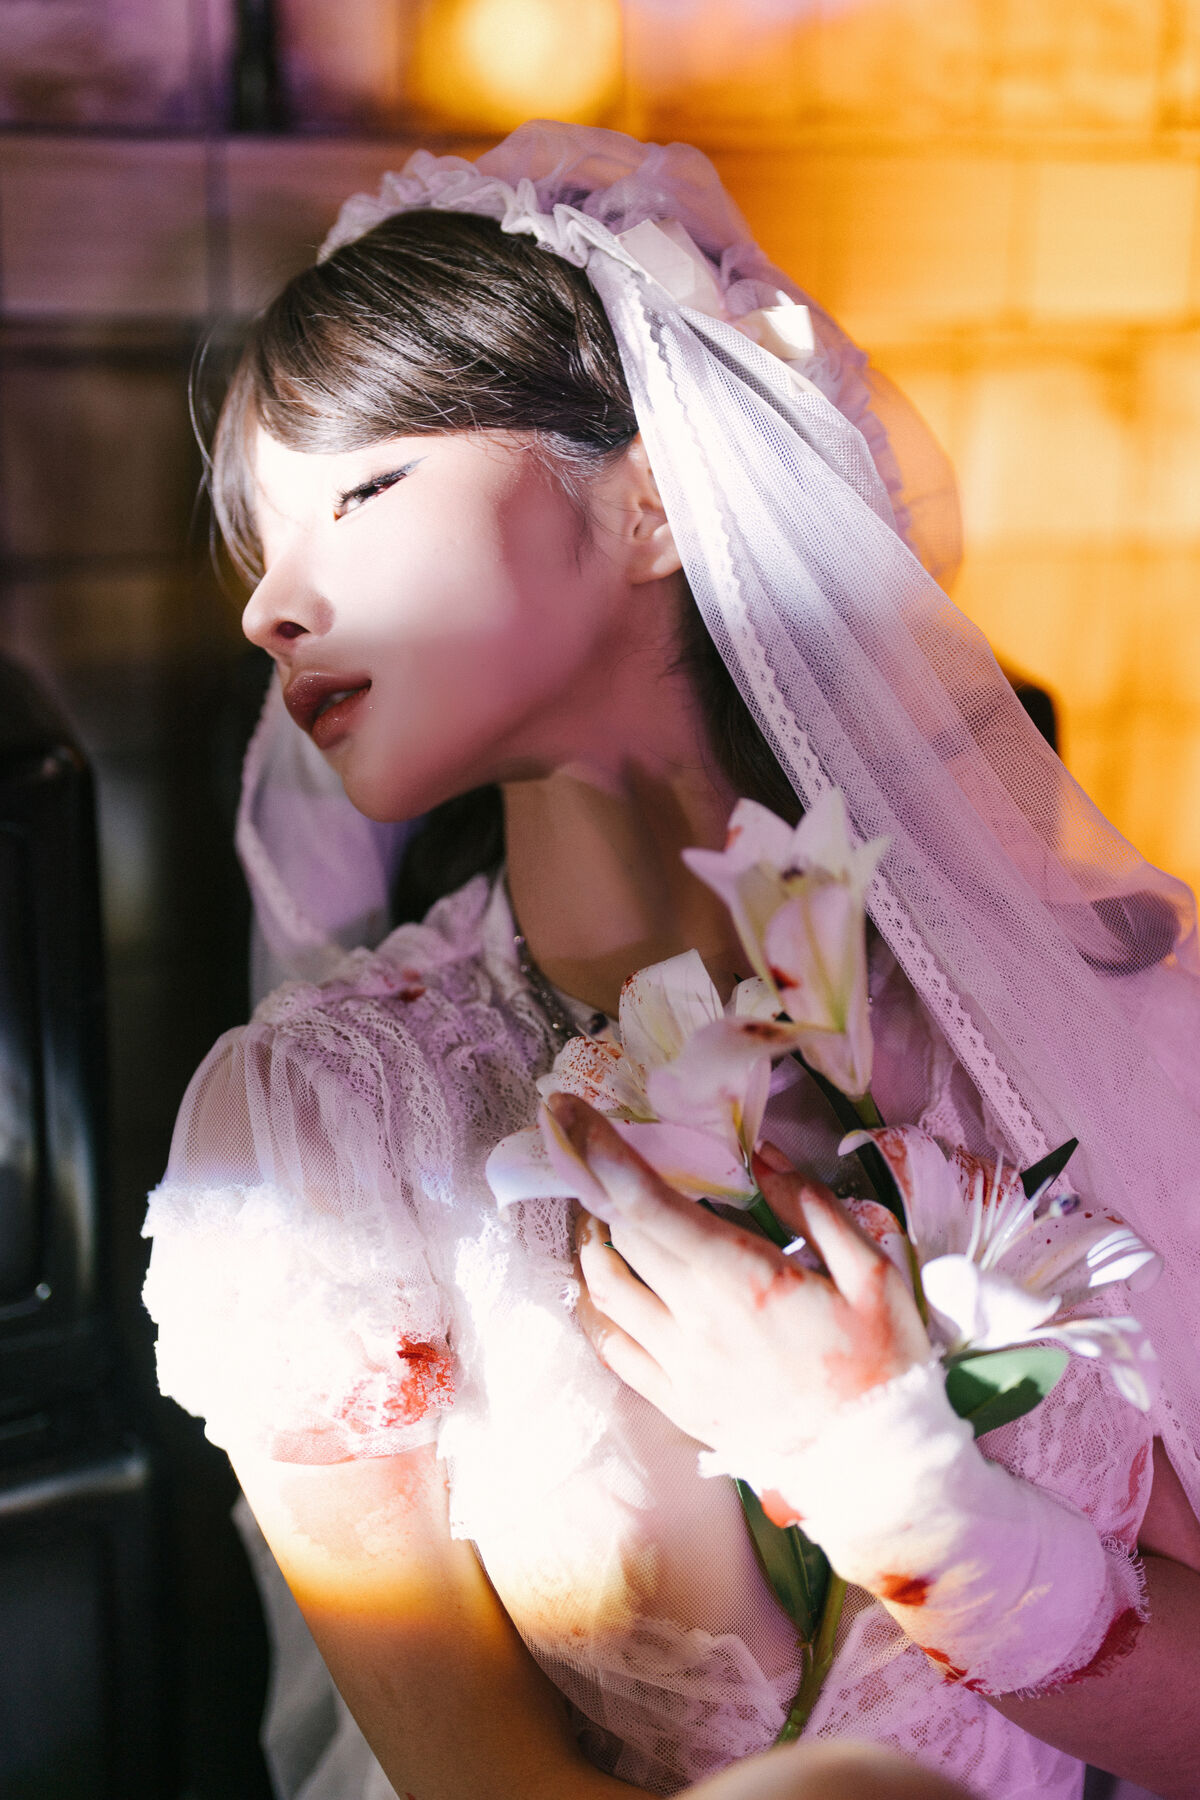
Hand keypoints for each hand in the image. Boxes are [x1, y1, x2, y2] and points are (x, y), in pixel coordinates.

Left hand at [549, 1093, 930, 1476]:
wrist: (875, 1468)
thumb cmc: (880, 1364)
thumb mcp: (871, 1271)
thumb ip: (812, 1205)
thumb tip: (762, 1155)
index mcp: (741, 1279)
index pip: (648, 1204)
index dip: (600, 1152)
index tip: (567, 1111)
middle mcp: (695, 1320)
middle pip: (619, 1234)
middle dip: (592, 1178)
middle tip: (589, 1144)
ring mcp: (679, 1365)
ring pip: (605, 1289)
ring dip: (593, 1239)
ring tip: (601, 1208)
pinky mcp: (676, 1400)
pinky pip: (614, 1346)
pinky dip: (597, 1305)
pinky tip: (604, 1281)